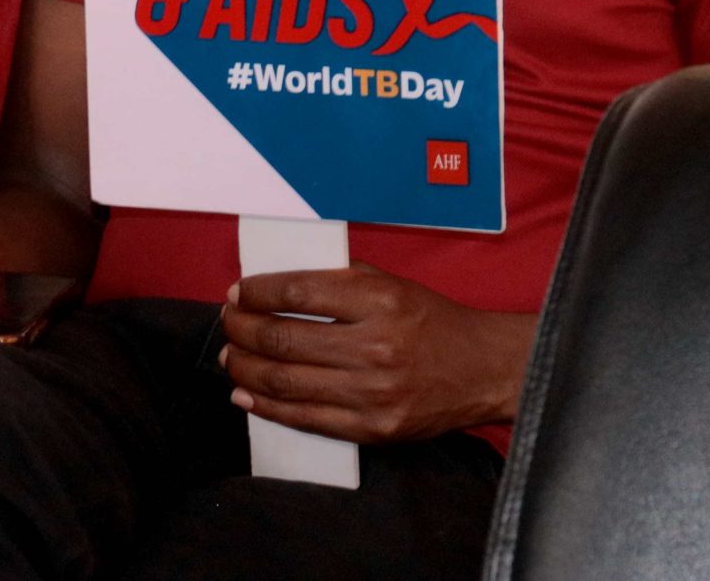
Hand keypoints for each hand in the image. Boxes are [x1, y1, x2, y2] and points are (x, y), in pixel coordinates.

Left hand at [217, 264, 536, 443]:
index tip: (238, 292)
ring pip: (287, 382)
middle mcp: (375, 346)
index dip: (257, 292)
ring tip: (230, 357)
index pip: (297, 291)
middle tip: (228, 323)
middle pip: (283, 338)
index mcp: (379, 299)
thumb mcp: (390, 283)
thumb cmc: (432, 320)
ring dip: (246, 369)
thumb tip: (275, 288)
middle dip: (242, 330)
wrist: (482, 369)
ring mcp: (373, 392)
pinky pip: (307, 419)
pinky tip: (246, 395)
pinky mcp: (374, 428)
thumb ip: (338, 281)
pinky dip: (268, 408)